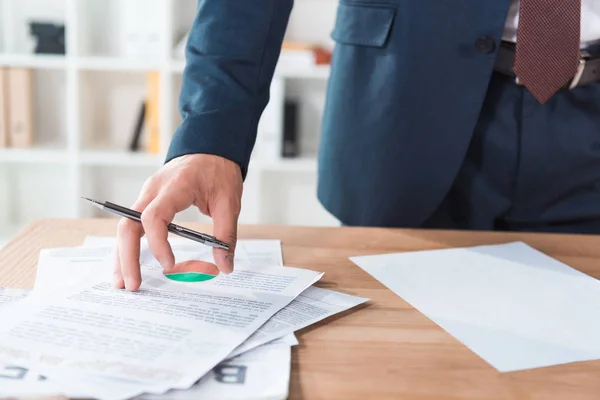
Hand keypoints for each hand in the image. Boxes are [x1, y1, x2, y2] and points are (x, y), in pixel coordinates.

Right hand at [114, 154, 242, 290]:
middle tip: (132, 285)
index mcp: (174, 186)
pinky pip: (131, 225)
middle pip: (128, 224)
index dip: (157, 243)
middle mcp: (153, 190)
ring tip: (123, 283)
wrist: (211, 147)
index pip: (153, 216)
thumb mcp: (229, 202)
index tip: (169, 264)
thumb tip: (225, 266)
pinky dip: (128, 246)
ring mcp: (147, 194)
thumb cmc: (218, 170)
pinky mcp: (148, 201)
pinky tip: (128, 266)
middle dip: (127, 257)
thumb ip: (226, 234)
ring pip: (124, 226)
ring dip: (122, 255)